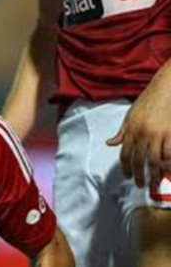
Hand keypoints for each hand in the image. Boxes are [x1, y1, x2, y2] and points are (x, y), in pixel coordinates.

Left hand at [107, 70, 170, 187]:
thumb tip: (109, 143)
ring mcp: (158, 134)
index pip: (125, 154)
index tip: (127, 177)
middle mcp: (143, 133)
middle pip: (140, 160)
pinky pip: (170, 153)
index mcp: (131, 129)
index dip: (126, 168)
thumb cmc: (147, 102)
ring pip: (156, 160)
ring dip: (155, 175)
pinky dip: (169, 164)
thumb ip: (122, 132)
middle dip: (140, 175)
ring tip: (155, 184)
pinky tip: (168, 172)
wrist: (165, 89)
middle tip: (141, 185)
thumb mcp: (130, 115)